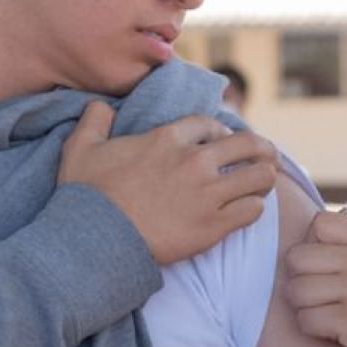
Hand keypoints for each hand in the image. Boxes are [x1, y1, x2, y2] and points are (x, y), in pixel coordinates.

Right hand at [59, 102, 278, 263]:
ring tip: (263, 184)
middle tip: (266, 157)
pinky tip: (249, 209)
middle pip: (247, 145)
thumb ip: (93, 122)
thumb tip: (99, 107)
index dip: (222, 132)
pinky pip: (252, 210)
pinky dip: (255, 208)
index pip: (212, 125)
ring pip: (259, 177)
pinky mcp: (213, 226)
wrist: (95, 240)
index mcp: (168, 139)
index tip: (224, 141)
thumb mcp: (80, 149)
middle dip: (260, 149)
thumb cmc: (87, 196)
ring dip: (264, 179)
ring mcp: (207, 194)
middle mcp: (194, 162)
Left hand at [285, 211, 346, 346]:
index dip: (313, 244)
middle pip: (297, 256)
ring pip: (295, 290)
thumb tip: (318, 250)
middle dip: (301, 278)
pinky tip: (334, 334)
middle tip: (319, 296)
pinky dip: (313, 330)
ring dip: (304, 307)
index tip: (326, 267)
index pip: (320, 222)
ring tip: (327, 316)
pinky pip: (305, 320)